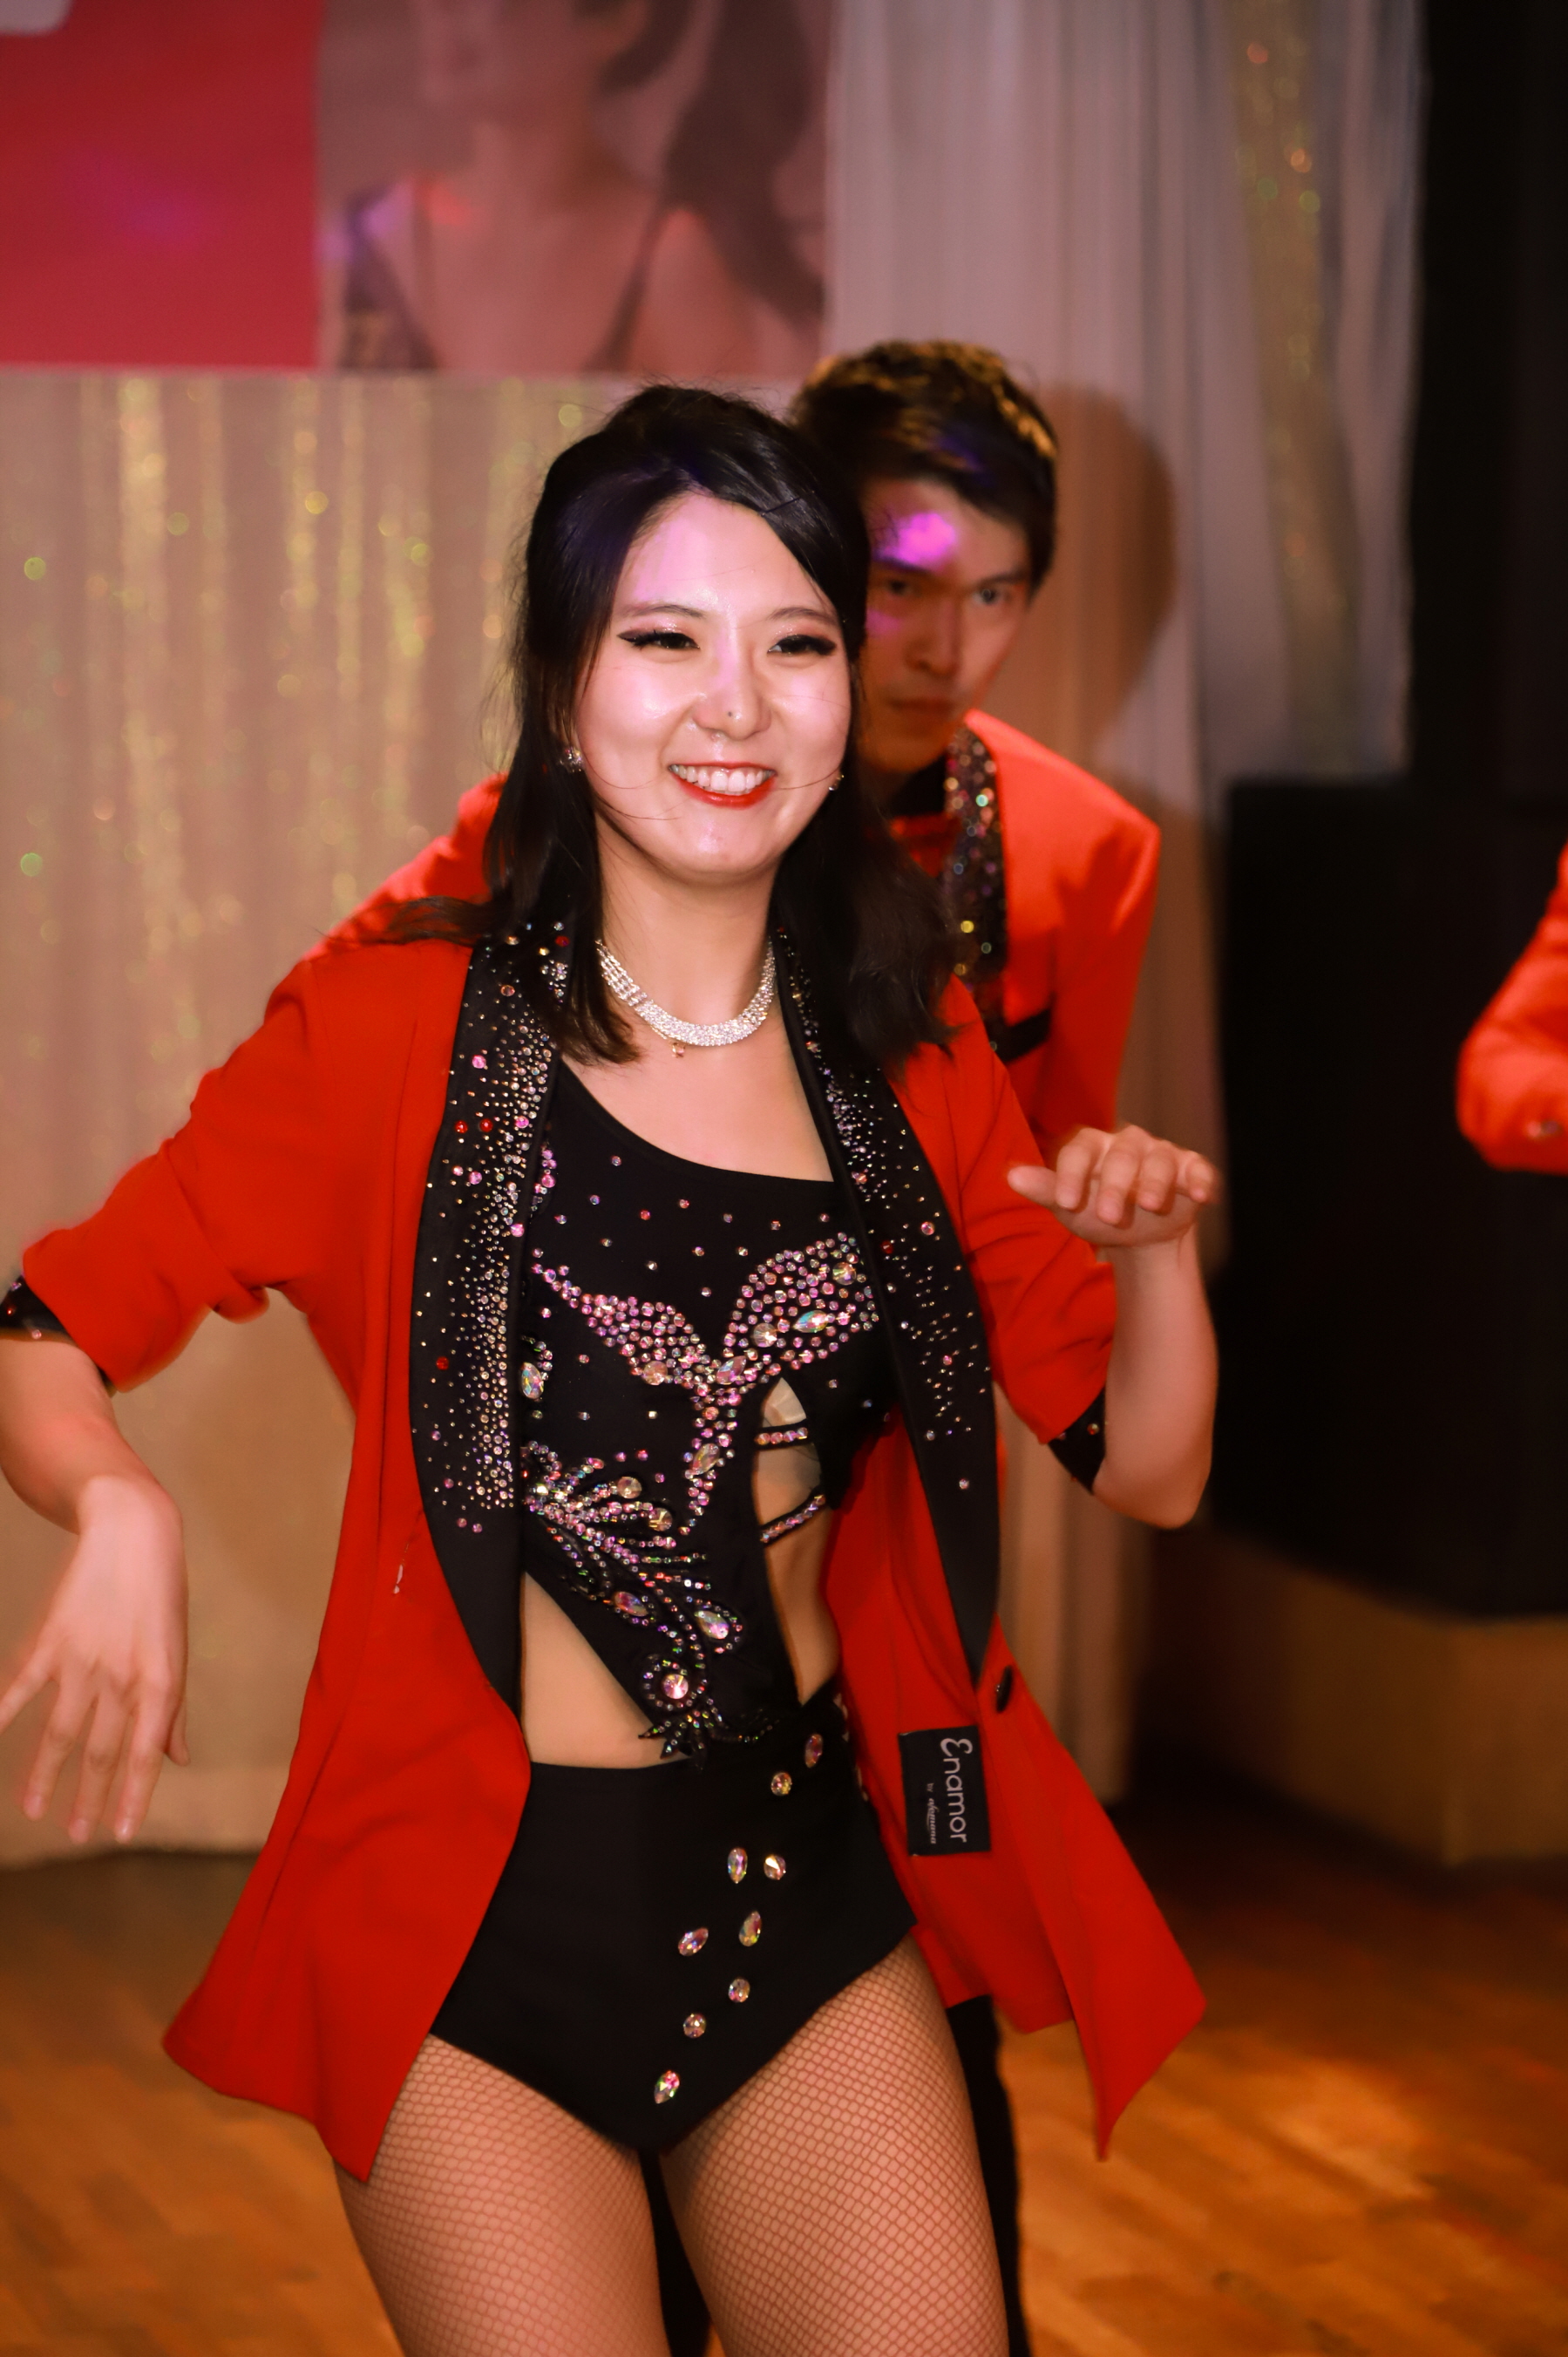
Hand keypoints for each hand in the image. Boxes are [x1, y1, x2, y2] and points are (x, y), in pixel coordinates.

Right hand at [0, 1475, 188, 1843]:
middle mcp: (121, 1677)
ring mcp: (83, 1660)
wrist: (132, 1532)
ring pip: (60, 1732)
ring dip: (45, 1775)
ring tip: (34, 1811)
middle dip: (88, 1798)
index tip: (118, 1834)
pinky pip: (22, 1687)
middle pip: (100, 1751)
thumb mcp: (178, 1651)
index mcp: (159, 1681)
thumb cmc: (161, 1595)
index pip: (144, 1754)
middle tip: (76, 1835)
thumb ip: (174, 1709)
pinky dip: (3, 1714)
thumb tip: (176, 1757)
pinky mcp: (51, 1641)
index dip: (132, 1797)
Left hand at [1009, 1124, 1220, 1251]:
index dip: (1070, 1173)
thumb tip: (1011, 1176)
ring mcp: (1161, 1154)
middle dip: (1114, 1185)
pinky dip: (1200, 1180)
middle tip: (1108, 1216)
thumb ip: (1046, 1190)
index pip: (1078, 1150)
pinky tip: (1200, 1196)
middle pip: (1122, 1156)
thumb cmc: (1096, 1210)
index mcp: (1092, 1146)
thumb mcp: (1070, 1206)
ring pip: (1160, 1159)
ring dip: (1155, 1182)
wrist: (1140, 1234)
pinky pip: (1197, 1169)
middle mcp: (1127, 1144)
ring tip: (1148, 1205)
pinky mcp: (1191, 1169)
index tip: (1063, 1202)